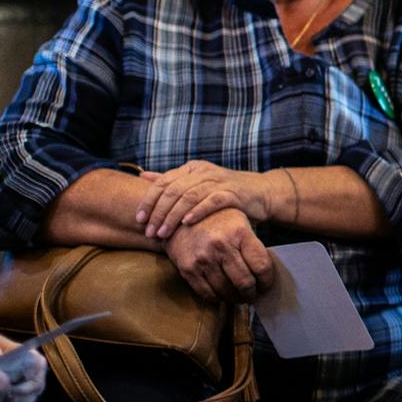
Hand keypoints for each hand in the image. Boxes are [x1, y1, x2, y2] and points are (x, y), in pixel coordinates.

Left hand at [136, 160, 278, 238]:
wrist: (262, 193)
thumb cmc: (227, 193)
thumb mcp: (198, 184)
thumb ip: (172, 181)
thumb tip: (143, 176)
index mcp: (192, 168)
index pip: (163, 182)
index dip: (149, 201)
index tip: (139, 219)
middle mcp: (203, 171)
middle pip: (173, 190)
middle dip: (158, 213)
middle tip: (149, 232)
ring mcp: (218, 181)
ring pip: (189, 196)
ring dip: (173, 216)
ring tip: (163, 233)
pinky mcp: (233, 193)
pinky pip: (211, 201)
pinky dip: (197, 212)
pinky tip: (187, 223)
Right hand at [166, 207, 276, 301]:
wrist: (179, 217)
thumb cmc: (217, 222)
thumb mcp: (240, 223)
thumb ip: (252, 246)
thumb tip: (265, 274)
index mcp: (239, 233)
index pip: (262, 266)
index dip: (267, 281)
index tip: (265, 286)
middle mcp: (221, 245)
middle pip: (245, 282)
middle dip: (252, 293)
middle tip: (253, 295)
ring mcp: (203, 258)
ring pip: (227, 291)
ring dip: (236, 298)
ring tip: (239, 297)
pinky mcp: (188, 268)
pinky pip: (207, 293)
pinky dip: (218, 299)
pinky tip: (222, 295)